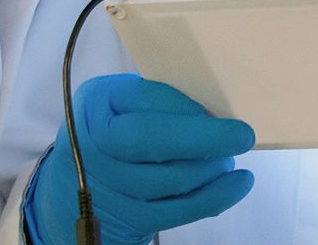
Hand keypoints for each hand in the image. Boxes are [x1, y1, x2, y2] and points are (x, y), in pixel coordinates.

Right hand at [25, 73, 254, 244]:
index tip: (221, 110)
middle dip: (202, 138)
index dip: (185, 107)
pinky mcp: (126, 218)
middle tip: (242, 136)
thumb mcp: (123, 106)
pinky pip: (177, 211)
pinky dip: (214, 197)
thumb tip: (216, 109)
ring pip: (169, 178)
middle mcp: (93, 143)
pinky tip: (237, 184)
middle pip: (149, 140)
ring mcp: (106, 185)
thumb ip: (158, 102)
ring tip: (228, 159)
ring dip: (210, 169)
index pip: (142, 98)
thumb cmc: (116, 133)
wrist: (75, 189)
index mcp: (95, 104)